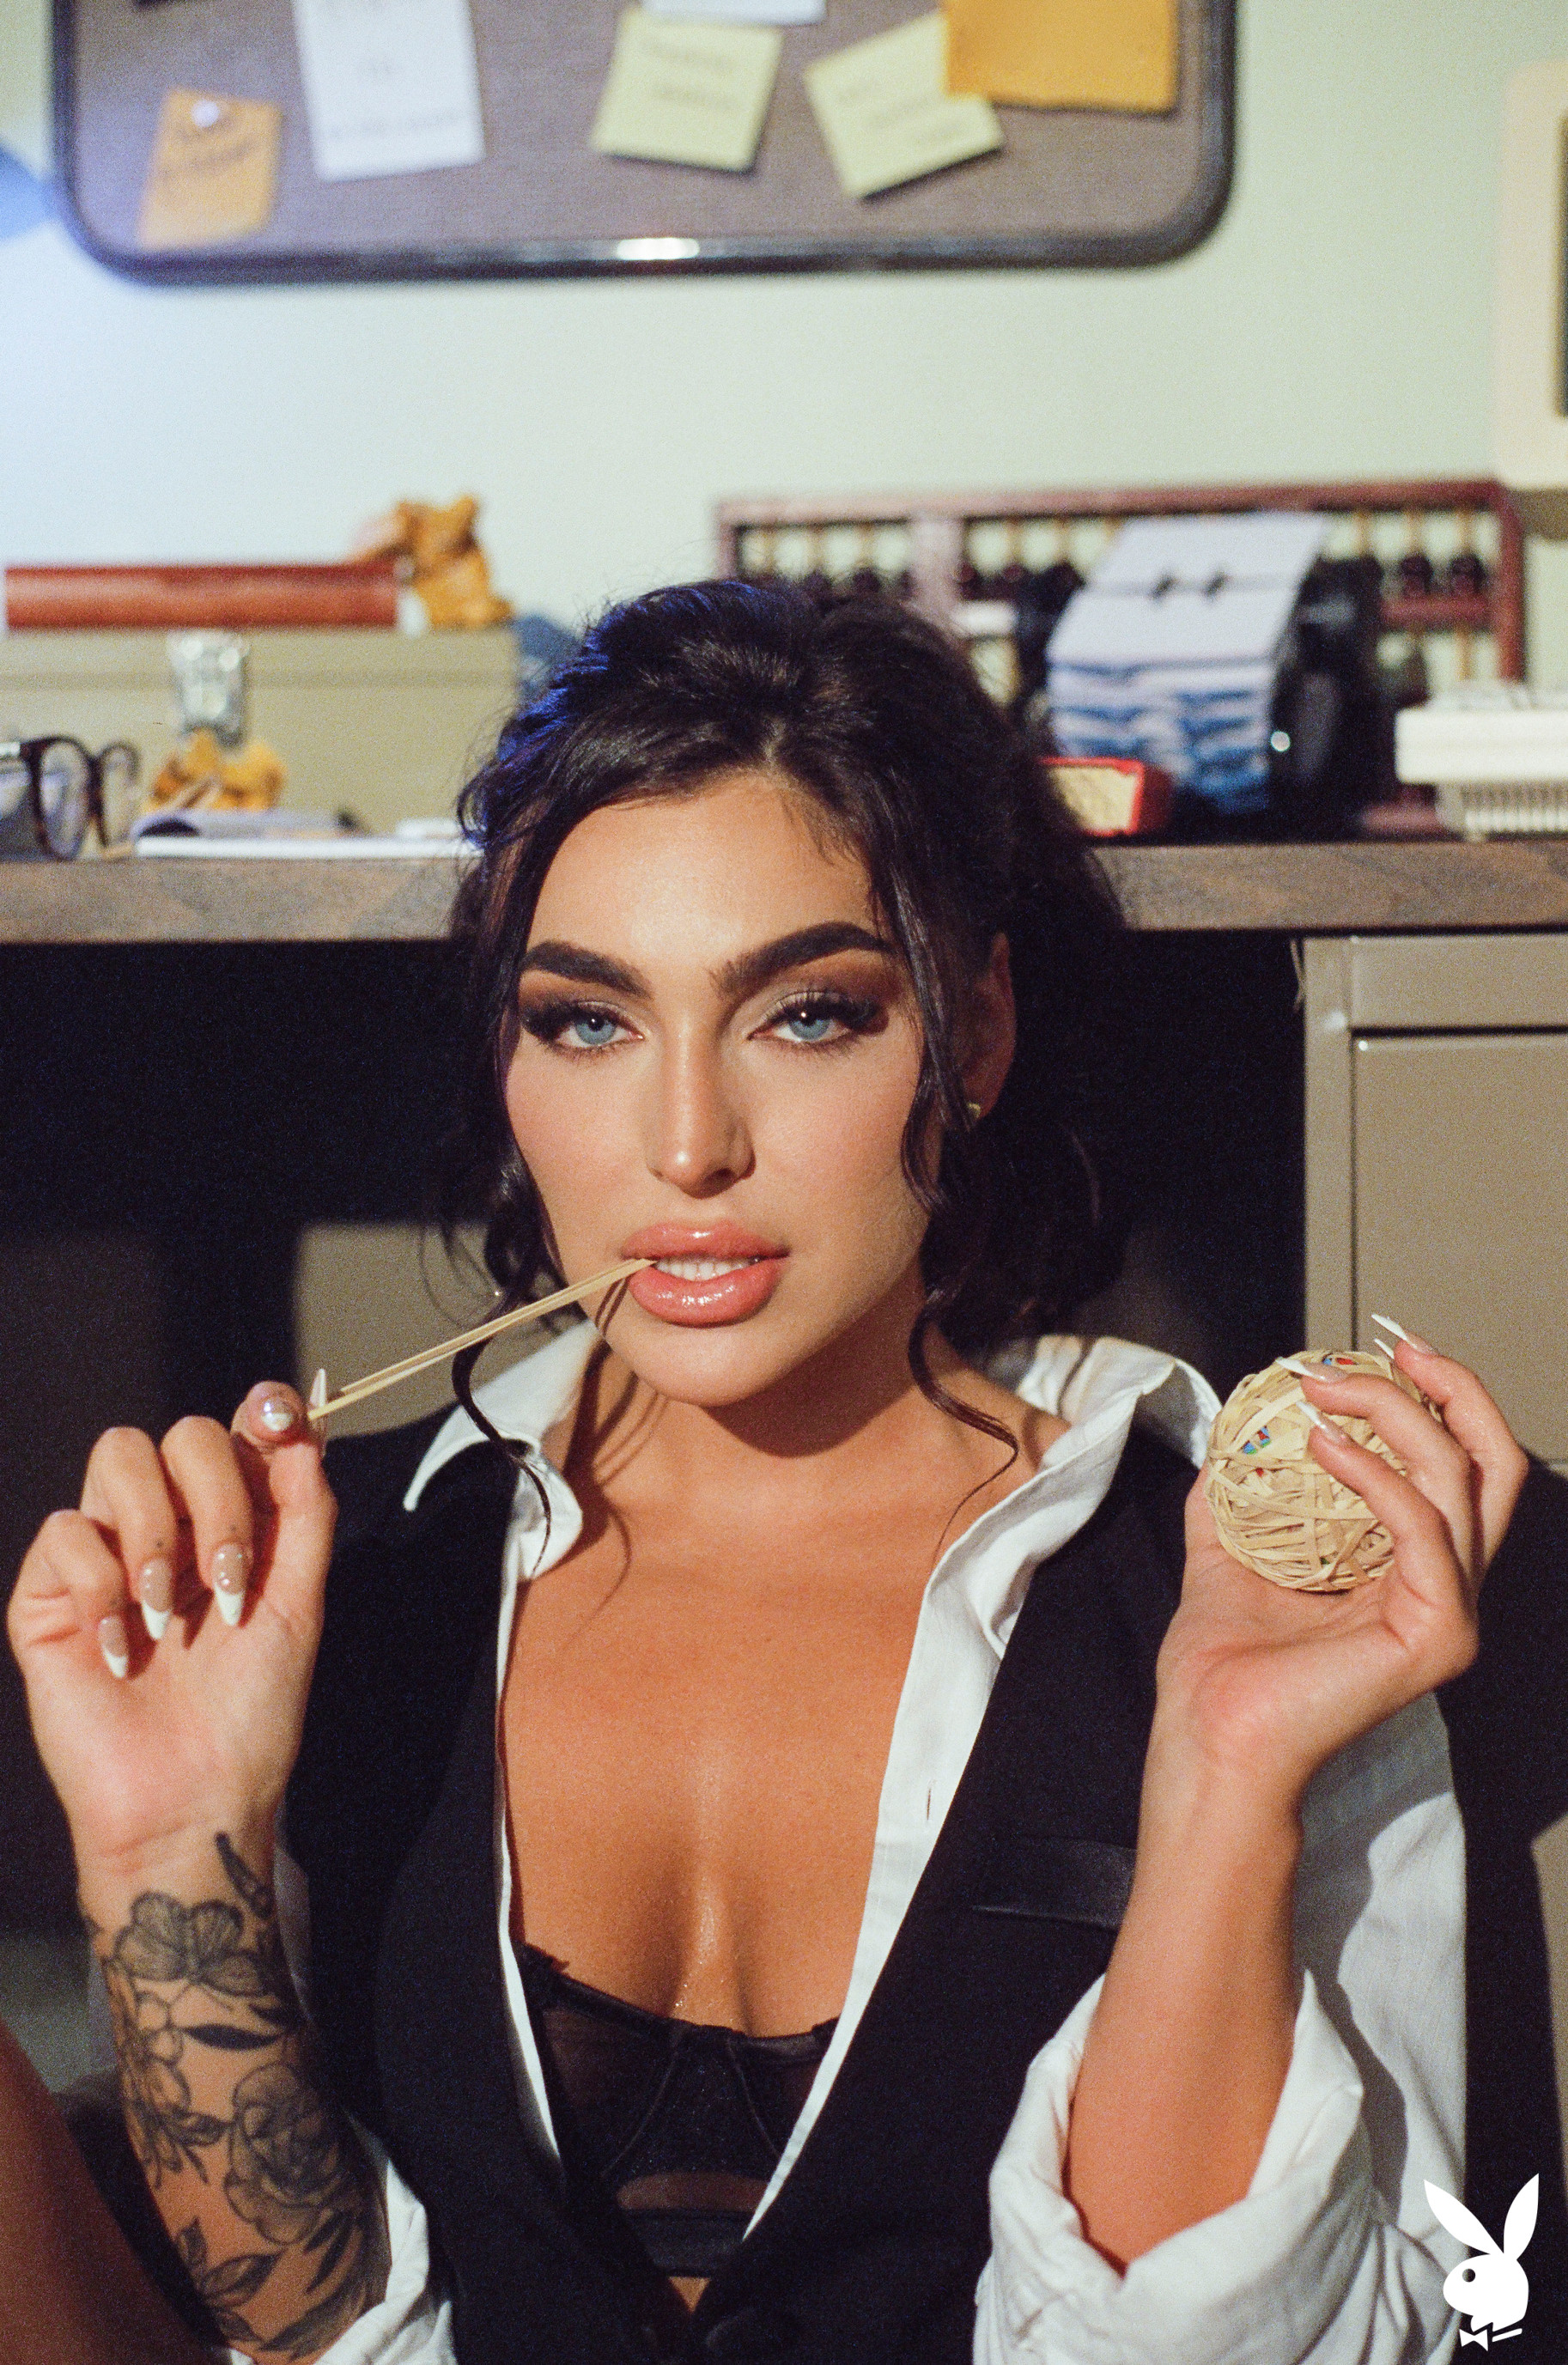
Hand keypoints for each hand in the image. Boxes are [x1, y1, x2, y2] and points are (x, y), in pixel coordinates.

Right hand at [8, 1386, 335, 1887]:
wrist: (193, 1799)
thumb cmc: (250, 1712)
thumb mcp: (298, 1606)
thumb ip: (304, 1514)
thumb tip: (303, 1431)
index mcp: (237, 1521)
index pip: (241, 1428)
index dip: (261, 1407)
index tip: (276, 1422)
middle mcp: (173, 1524)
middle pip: (184, 1431)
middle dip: (219, 1498)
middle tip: (229, 1583)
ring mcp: (108, 1552)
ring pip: (118, 1453)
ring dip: (159, 1532)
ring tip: (168, 1616)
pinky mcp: (50, 1594)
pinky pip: (65, 1531)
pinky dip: (102, 1589)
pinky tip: (122, 1650)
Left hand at [1153, 1339, 1527, 1814]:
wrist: (1207, 1730)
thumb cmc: (1221, 1662)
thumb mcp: (1230, 1549)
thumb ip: (1241, 1492)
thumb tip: (1230, 1433)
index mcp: (1415, 1570)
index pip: (1465, 1467)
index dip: (1439, 1397)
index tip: (1382, 1350)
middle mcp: (1449, 1588)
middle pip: (1496, 1464)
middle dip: (1454, 1388)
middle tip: (1392, 1346)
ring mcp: (1453, 1614)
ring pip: (1462, 1479)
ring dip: (1395, 1414)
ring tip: (1323, 1390)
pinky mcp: (1440, 1635)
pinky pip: (1425, 1528)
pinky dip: (1375, 1474)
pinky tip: (1320, 1446)